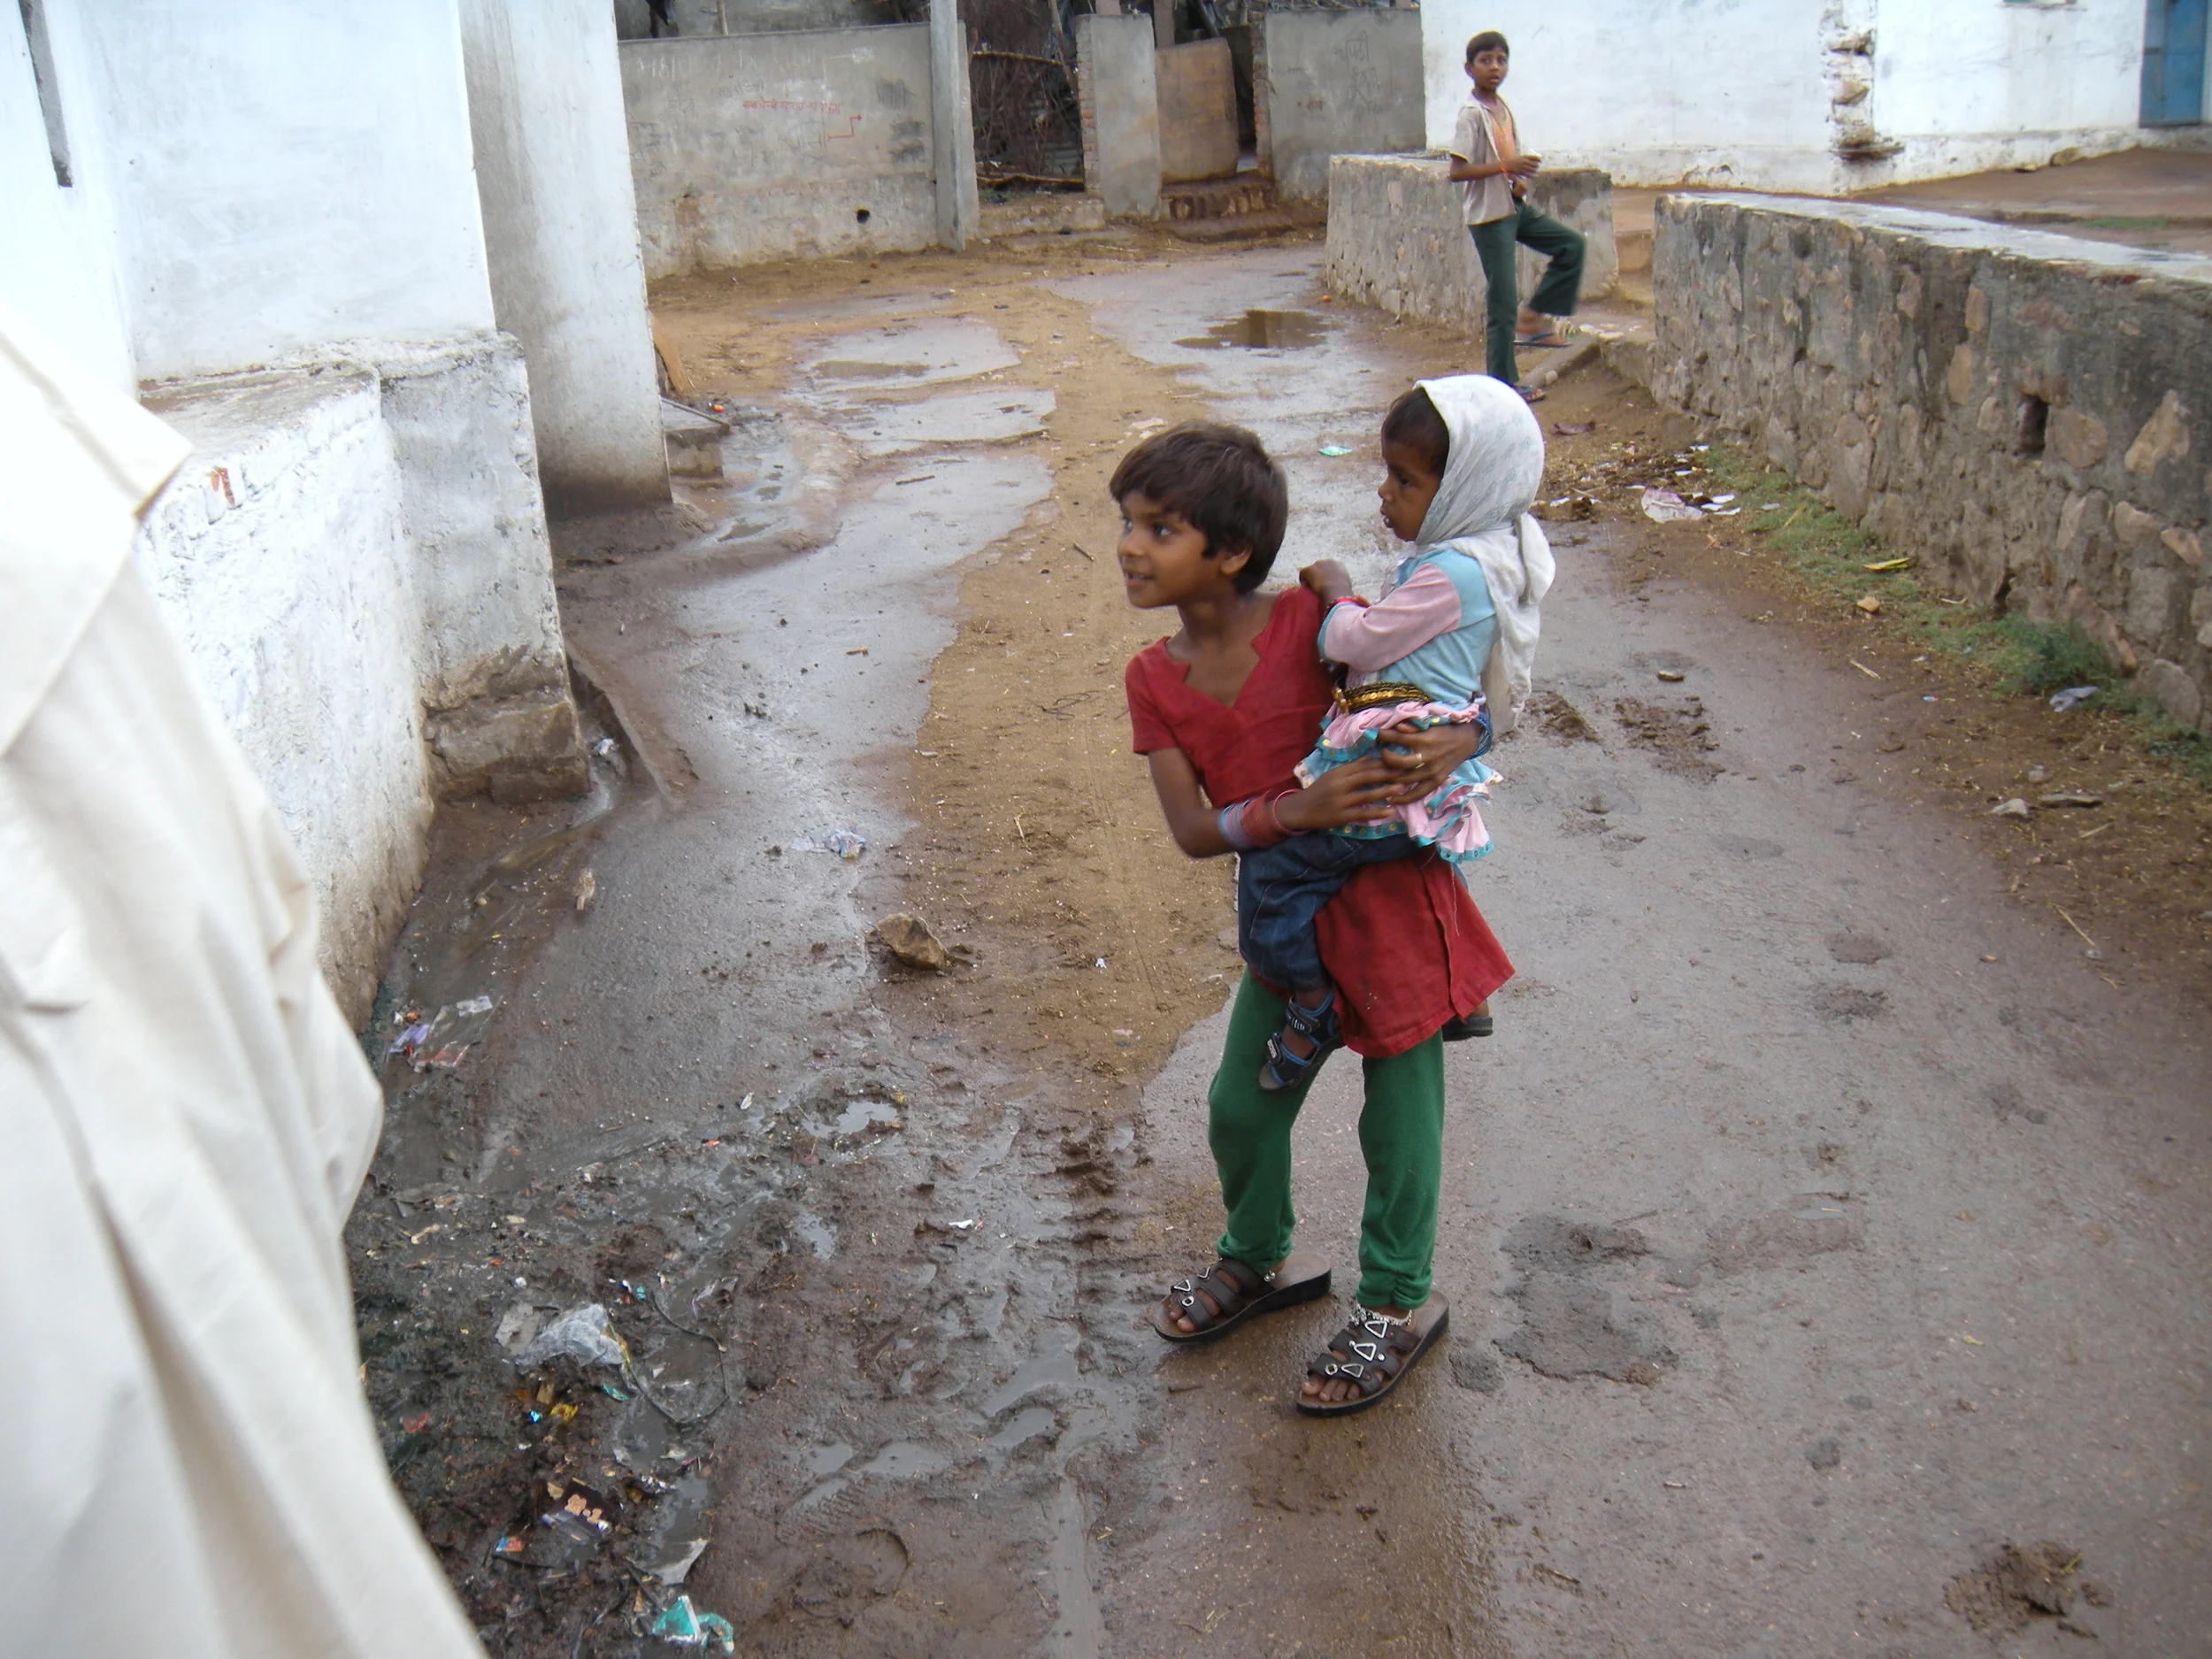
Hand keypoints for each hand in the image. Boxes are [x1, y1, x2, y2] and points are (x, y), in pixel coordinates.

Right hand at [1275, 757, 1404, 831]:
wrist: (1300, 809)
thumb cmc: (1319, 791)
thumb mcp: (1332, 775)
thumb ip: (1351, 768)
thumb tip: (1371, 758)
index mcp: (1338, 772)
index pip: (1363, 764)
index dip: (1381, 762)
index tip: (1397, 760)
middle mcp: (1339, 784)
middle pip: (1367, 776)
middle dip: (1387, 773)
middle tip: (1405, 772)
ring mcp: (1340, 800)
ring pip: (1367, 794)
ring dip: (1386, 790)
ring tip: (1401, 788)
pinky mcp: (1341, 816)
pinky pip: (1362, 812)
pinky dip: (1377, 811)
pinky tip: (1389, 810)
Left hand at [1300, 560, 1353, 604]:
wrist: (1335, 591)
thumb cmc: (1343, 593)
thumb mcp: (1346, 587)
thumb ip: (1342, 585)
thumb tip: (1341, 592)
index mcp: (1339, 565)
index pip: (1331, 568)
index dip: (1327, 576)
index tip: (1327, 584)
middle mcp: (1328, 561)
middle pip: (1320, 567)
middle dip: (1318, 575)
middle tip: (1318, 586)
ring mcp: (1317, 564)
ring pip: (1311, 571)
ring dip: (1311, 578)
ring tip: (1312, 589)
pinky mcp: (1308, 569)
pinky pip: (1303, 574)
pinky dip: (1304, 581)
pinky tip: (1306, 589)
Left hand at [1373, 719, 1481, 800]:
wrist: (1466, 741)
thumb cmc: (1445, 730)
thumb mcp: (1430, 724)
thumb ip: (1412, 727)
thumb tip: (1395, 728)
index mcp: (1425, 739)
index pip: (1399, 738)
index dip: (1385, 736)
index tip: (1377, 735)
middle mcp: (1427, 756)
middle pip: (1399, 762)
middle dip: (1385, 759)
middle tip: (1380, 755)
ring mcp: (1432, 771)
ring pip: (1406, 779)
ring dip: (1390, 779)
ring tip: (1379, 777)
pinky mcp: (1436, 781)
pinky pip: (1419, 793)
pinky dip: (1405, 798)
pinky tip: (1393, 799)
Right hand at [1507, 153, 1541, 176]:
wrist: (1507, 165)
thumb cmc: (1515, 161)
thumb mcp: (1521, 157)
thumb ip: (1528, 158)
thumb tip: (1538, 158)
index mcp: (1525, 157)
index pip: (1535, 157)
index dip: (1539, 159)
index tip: (1540, 161)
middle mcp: (1525, 162)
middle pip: (1535, 164)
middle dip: (1537, 165)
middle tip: (1536, 166)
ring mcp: (1523, 167)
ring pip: (1533, 170)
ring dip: (1534, 170)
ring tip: (1534, 170)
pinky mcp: (1522, 173)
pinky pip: (1530, 175)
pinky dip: (1534, 176)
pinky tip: (1536, 176)